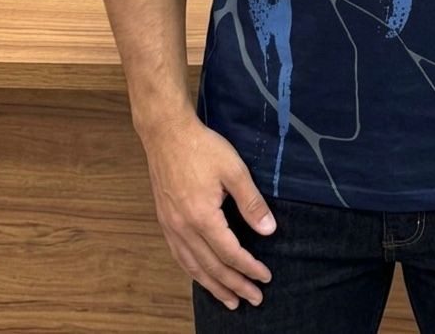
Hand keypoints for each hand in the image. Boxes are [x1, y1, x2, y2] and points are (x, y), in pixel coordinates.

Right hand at [140, 110, 275, 311]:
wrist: (166, 134)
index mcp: (202, 217)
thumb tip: (269, 230)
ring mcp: (171, 227)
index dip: (249, 268)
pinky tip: (202, 276)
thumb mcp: (234, 170)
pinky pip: (180, 256)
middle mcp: (183, 228)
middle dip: (235, 285)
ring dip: (213, 286)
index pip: (230, 253)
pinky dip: (193, 272)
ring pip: (193, 267)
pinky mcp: (165, 221)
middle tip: (253, 299)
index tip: (265, 278)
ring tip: (230, 300)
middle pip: (211, 267)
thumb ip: (251, 202)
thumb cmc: (202, 148)